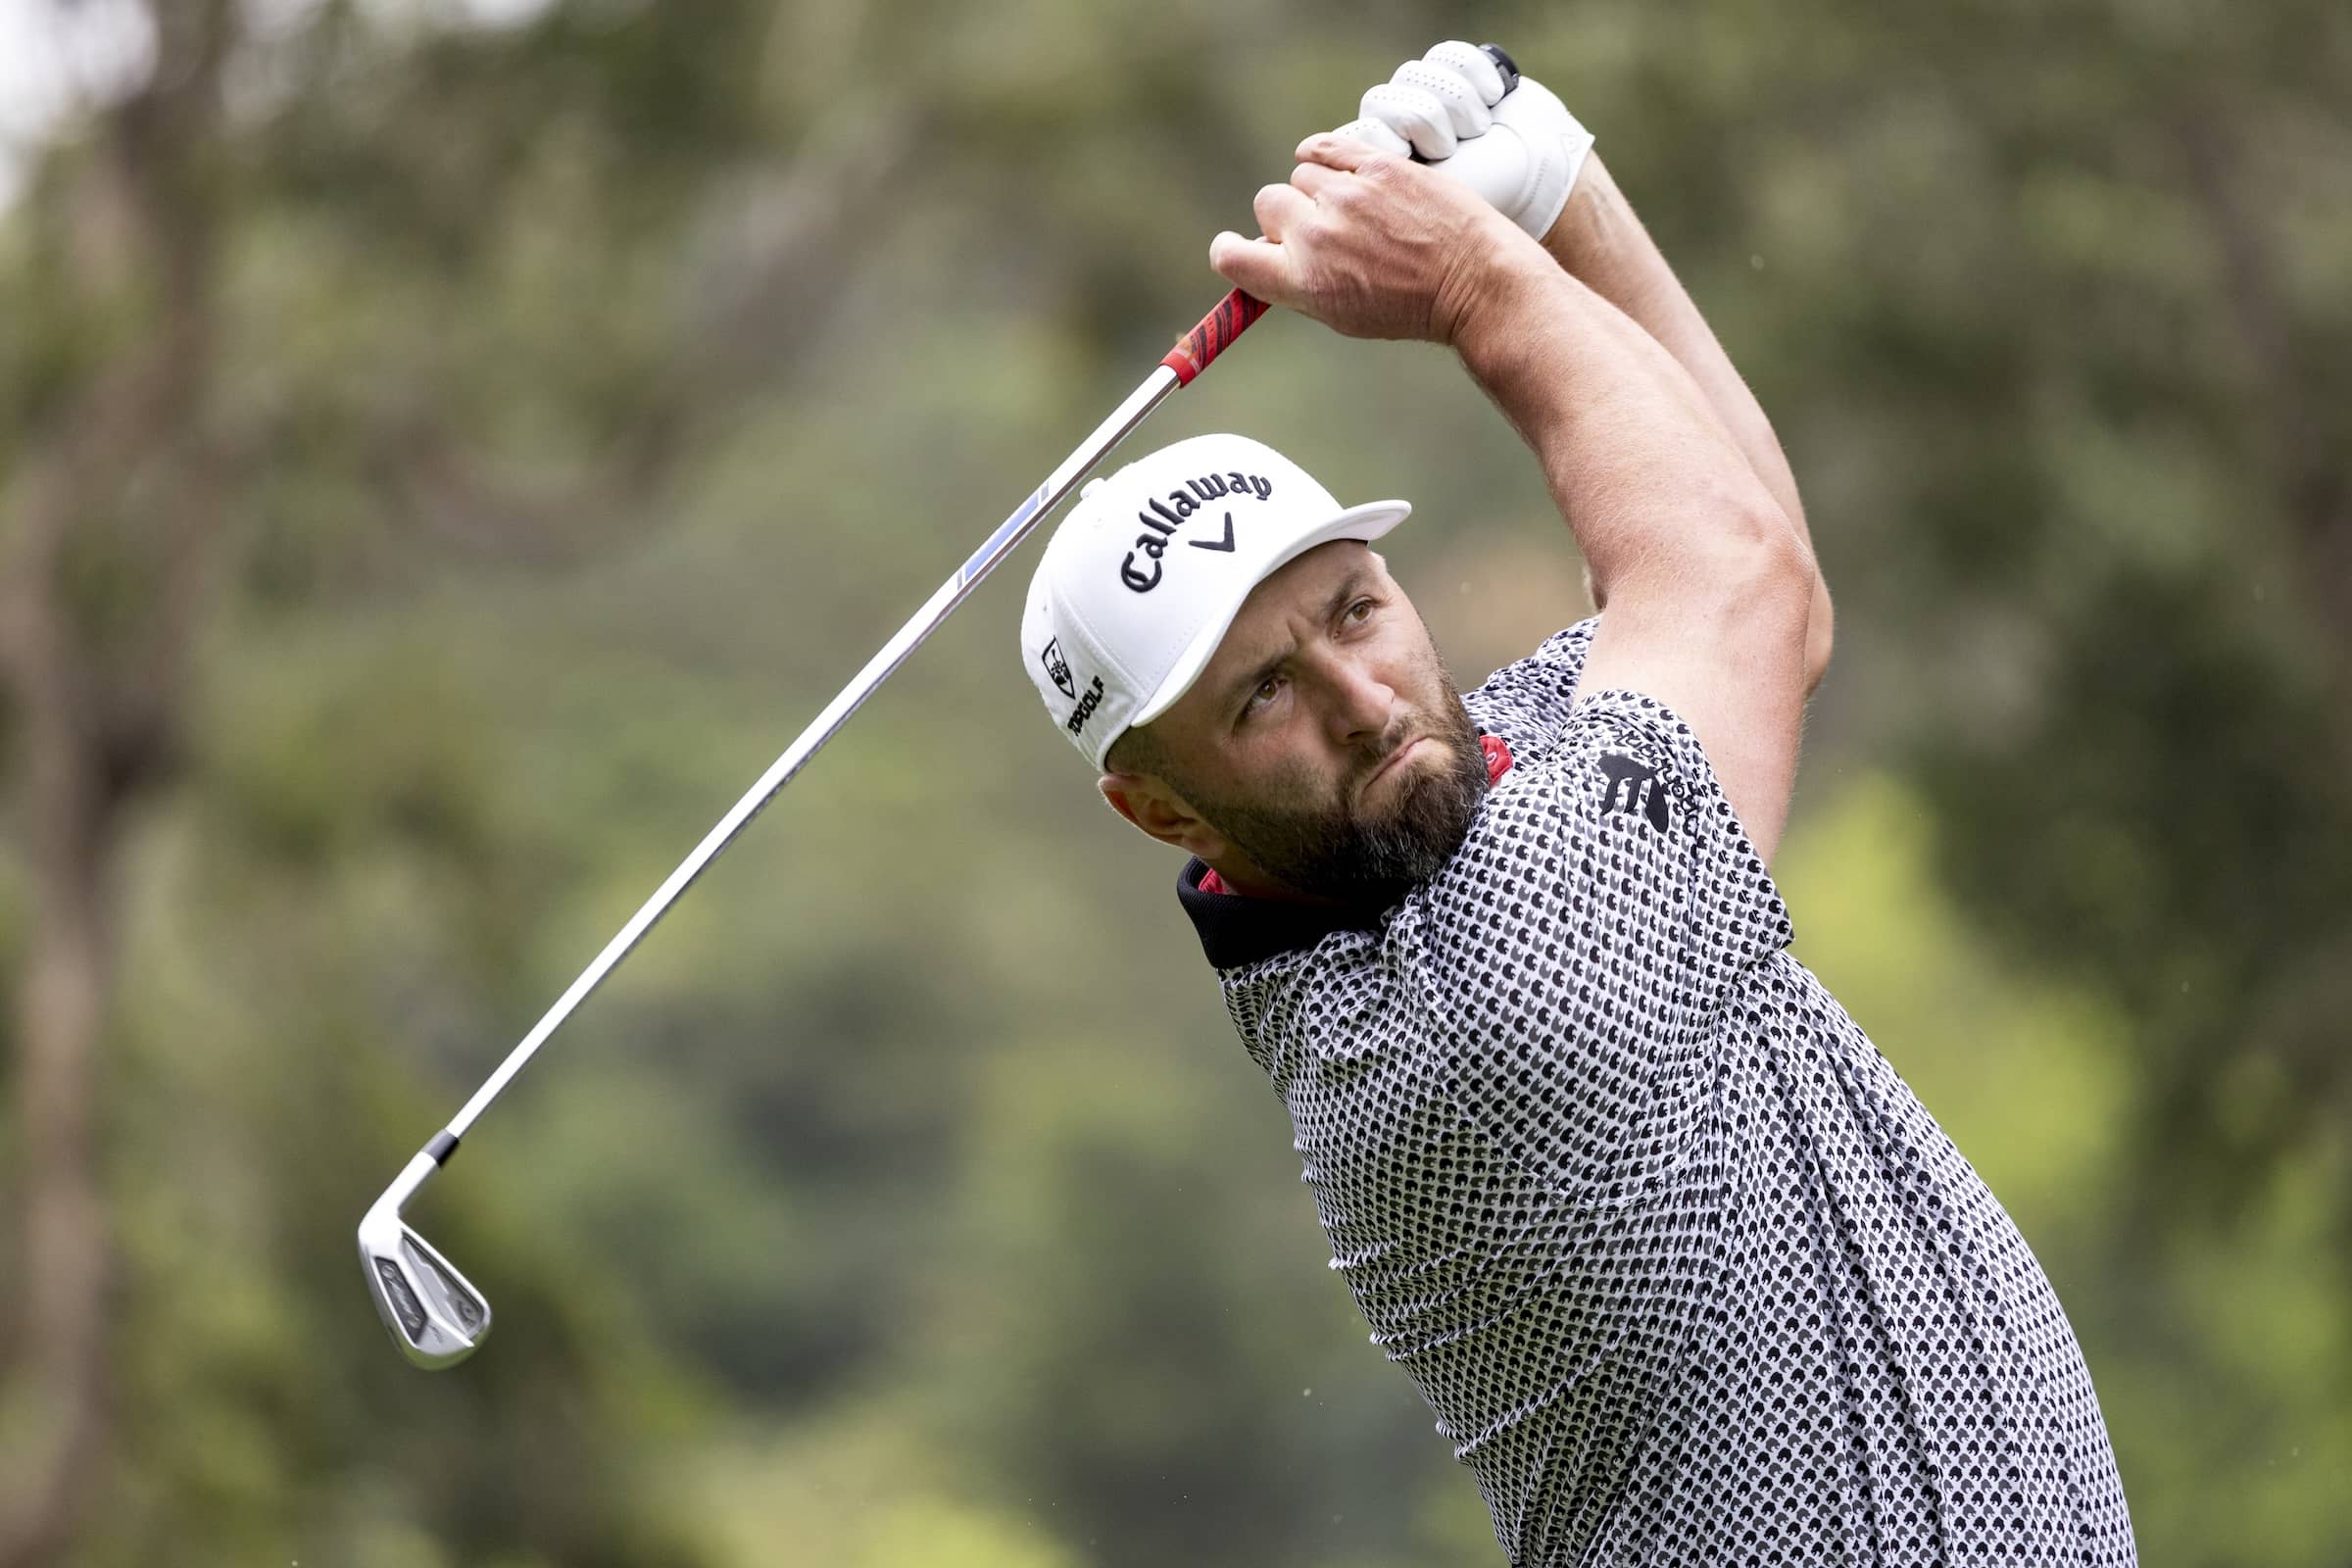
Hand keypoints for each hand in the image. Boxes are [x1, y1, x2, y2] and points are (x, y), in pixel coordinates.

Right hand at [1208, 136, 1543, 344]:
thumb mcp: (1342, 313)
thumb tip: (1266, 254)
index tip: (1239, 248)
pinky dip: (1324, 153)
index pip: (1231, 256)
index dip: (1230, 249)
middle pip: (1267, 204)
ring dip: (1318, 187)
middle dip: (1285, 216)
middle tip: (1319, 230)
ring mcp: (1347, 196)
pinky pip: (1325, 145)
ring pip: (1302, 173)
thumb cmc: (1410, 306)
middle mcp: (1317, 235)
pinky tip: (1336, 166)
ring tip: (1354, 208)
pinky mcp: (1377, 166)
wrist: (1473, 282)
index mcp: (1302, 281)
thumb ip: (1298, 282)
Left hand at [1331, 41, 1594, 241]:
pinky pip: (1450, 56)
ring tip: (1477, 130)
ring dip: (1455, 103)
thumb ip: (1375, 200)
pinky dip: (1476, 76)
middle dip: (1424, 124)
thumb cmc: (1482, 204)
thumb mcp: (1424, 210)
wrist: (1540, 181)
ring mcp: (1426, 97)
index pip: (1353, 136)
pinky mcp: (1457, 73)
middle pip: (1380, 100)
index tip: (1407, 155)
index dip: (1381, 138)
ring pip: (1414, 75)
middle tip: (1450, 149)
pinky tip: (1492, 98)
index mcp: (1380, 165)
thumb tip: (1338, 191)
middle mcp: (1395, 127)